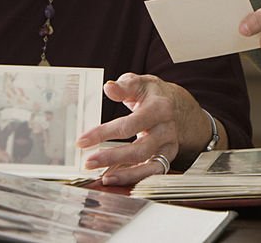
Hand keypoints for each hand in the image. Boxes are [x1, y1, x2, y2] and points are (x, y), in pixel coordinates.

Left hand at [75, 73, 206, 185]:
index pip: (129, 125)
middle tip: (89, 162)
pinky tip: (115, 179)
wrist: (177, 104)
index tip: (82, 141)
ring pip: (149, 166)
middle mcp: (167, 129)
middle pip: (140, 150)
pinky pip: (153, 172)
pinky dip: (135, 178)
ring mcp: (170, 145)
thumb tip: (109, 88)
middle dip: (113, 158)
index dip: (105, 133)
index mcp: (159, 108)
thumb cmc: (153, 94)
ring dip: (125, 174)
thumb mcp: (140, 83)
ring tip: (103, 178)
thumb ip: (124, 86)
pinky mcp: (168, 157)